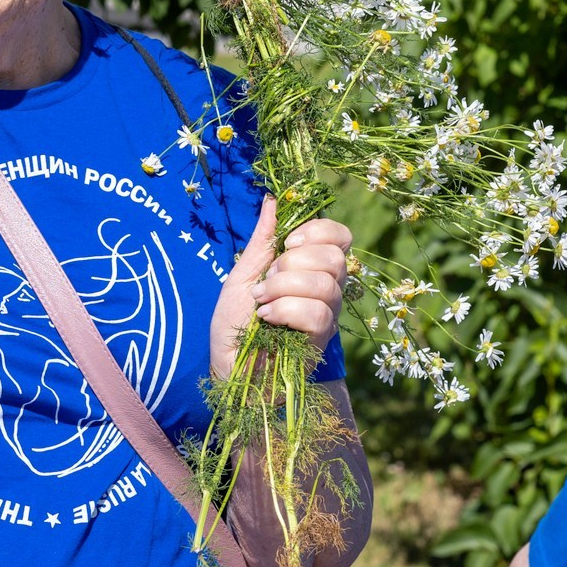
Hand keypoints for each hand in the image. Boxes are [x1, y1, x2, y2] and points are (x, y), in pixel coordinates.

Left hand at [210, 197, 353, 378]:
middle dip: (293, 263)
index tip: (287, 242)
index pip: (339, 237)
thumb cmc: (234, 324)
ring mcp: (327, 316)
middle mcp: (326, 290)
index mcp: (310, 269)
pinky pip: (318, 314)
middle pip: (335, 258)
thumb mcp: (242, 274)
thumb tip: (273, 198)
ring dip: (284, 287)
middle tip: (267, 280)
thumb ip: (262, 239)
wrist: (227, 368)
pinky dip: (286, 310)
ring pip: (326, 285)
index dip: (318, 231)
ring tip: (261, 301)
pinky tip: (267, 319)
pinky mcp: (321, 342)